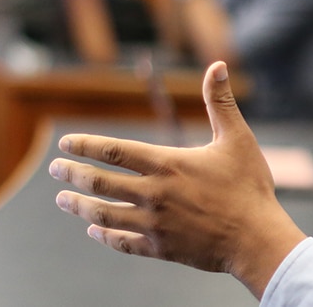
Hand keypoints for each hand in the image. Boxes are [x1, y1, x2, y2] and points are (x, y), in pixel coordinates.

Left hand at [50, 61, 305, 297]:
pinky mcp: (161, 249)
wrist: (258, 240)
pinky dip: (105, 236)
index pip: (113, 151)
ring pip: (104, 215)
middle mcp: (154, 194)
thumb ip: (220, 103)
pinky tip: (94, 230)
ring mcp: (155, 224)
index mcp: (167, 164)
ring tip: (63, 200)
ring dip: (79, 206)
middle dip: (72, 175)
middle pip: (99, 183)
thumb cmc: (250, 187)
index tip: (64, 142)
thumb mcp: (238, 139)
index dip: (85, 145)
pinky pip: (124, 243)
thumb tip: (218, 65)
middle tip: (55, 169)